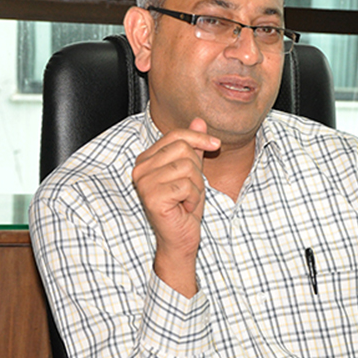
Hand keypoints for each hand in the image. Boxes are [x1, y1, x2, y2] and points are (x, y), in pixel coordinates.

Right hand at [132, 118, 219, 296]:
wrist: (180, 238)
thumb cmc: (184, 206)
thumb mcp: (193, 171)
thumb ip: (193, 146)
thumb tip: (199, 120)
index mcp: (146, 159)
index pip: (176, 135)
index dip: (199, 138)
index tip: (216, 144)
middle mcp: (140, 169)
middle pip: (183, 149)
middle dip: (197, 169)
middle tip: (190, 189)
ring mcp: (144, 183)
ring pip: (187, 167)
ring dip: (196, 186)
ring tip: (186, 199)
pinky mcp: (153, 197)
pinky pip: (187, 185)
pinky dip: (193, 198)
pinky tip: (184, 207)